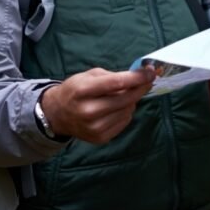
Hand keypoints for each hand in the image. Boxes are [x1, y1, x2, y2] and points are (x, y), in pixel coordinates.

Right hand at [40, 68, 155, 144]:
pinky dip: (125, 112)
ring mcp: (94, 127)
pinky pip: (124, 121)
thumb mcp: (89, 75)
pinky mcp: (100, 138)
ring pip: (127, 110)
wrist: (58, 114)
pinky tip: (116, 108)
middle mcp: (88, 111)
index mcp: (83, 90)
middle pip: (125, 99)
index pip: (116, 83)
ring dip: (131, 101)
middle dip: (140, 88)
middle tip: (148, 80)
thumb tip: (139, 78)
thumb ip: (113, 76)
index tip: (151, 71)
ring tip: (121, 96)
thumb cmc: (76, 90)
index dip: (137, 77)